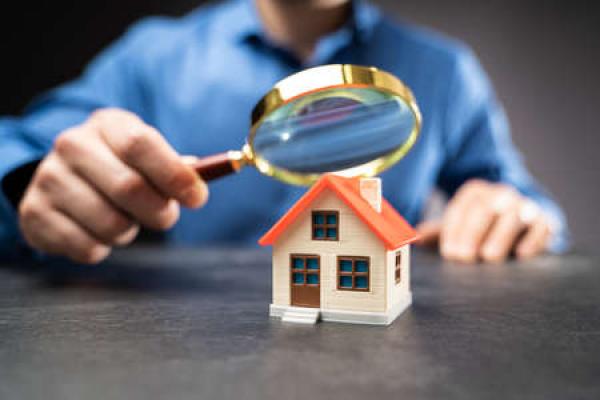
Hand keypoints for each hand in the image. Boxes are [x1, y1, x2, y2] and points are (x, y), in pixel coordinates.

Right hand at [18, 108, 207, 263]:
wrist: (66, 180)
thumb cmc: (121, 168)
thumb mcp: (148, 158)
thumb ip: (177, 169)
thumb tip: (199, 183)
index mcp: (107, 125)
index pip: (141, 144)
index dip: (174, 175)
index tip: (197, 197)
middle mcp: (72, 145)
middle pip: (128, 187)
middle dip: (159, 211)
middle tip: (165, 217)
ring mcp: (49, 178)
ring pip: (111, 224)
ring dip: (130, 232)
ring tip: (125, 220)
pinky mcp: (34, 214)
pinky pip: (87, 247)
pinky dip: (104, 248)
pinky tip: (97, 231)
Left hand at [416, 180, 552, 262]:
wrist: (523, 219)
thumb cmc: (482, 227)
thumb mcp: (460, 226)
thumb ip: (439, 232)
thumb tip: (415, 238)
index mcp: (475, 192)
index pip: (462, 208)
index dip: (454, 231)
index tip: (449, 253)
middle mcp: (499, 194)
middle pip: (485, 209)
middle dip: (472, 233)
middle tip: (463, 258)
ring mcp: (523, 205)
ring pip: (513, 215)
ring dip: (500, 236)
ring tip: (489, 258)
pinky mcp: (544, 220)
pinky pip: (541, 226)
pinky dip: (532, 240)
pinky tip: (521, 255)